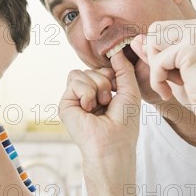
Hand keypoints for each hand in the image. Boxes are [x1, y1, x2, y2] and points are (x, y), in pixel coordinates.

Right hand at [59, 50, 141, 164]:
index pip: (101, 70)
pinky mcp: (65, 104)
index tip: (116, 90)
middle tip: (107, 101)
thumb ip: (124, 69)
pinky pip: (74, 81)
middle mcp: (86, 96)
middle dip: (103, 81)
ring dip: (96, 87)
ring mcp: (75, 100)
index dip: (110, 75)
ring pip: (80, 72)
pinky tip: (89, 108)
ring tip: (99, 105)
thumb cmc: (124, 124)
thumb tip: (116, 50)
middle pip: (90, 69)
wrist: (112, 145)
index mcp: (101, 94)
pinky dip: (86, 93)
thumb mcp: (130, 91)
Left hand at [133, 18, 195, 128]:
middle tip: (172, 79)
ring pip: (153, 41)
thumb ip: (157, 54)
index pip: (161, 28)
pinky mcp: (194, 47)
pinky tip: (169, 92)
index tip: (172, 75)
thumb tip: (136, 40)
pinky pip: (158, 60)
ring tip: (175, 83)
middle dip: (156, 58)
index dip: (158, 53)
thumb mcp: (175, 70)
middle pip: (155, 30)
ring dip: (157, 68)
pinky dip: (157, 80)